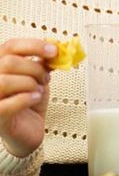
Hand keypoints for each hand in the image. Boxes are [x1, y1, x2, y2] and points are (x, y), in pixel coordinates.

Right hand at [0, 39, 54, 157]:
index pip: (10, 46)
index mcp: (0, 65)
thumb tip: (56, 48)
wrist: (28, 130)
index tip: (54, 51)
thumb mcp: (38, 78)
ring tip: (38, 91)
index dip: (34, 46)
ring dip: (29, 84)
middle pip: (9, 62)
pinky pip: (6, 105)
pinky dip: (25, 99)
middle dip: (35, 69)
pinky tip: (35, 99)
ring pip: (4, 82)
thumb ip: (43, 63)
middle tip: (45, 78)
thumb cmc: (29, 102)